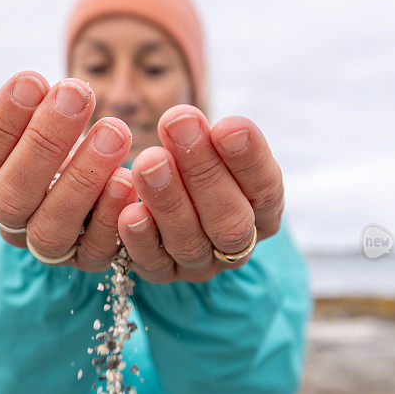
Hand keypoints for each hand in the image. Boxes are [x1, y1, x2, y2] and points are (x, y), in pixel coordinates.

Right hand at [0, 72, 137, 271]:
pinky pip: (96, 249)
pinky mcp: (88, 261)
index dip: (1, 123)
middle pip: (11, 195)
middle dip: (44, 141)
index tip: (33, 79)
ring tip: (114, 131)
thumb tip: (30, 88)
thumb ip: (29, 109)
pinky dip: (111, 214)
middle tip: (77, 94)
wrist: (99, 182)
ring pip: (51, 228)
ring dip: (83, 178)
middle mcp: (9, 222)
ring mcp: (47, 248)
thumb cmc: (61, 142)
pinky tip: (127, 179)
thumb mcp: (37, 121)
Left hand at [117, 105, 283, 282]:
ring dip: (169, 200)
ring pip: (190, 241)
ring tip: (148, 161)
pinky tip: (129, 211)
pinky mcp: (161, 273)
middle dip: (204, 172)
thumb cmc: (195, 160)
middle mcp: (237, 244)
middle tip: (178, 127)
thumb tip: (189, 120)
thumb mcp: (212, 145)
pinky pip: (152, 262)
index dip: (248, 160)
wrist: (160, 190)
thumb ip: (211, 138)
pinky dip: (141, 238)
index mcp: (263, 212)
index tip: (227, 125)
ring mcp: (199, 264)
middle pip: (229, 220)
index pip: (265, 190)